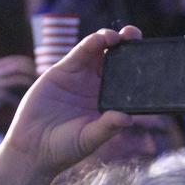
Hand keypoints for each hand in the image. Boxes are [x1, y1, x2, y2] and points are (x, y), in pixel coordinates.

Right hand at [0, 55, 37, 127]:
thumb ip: (12, 75)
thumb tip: (35, 75)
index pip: (20, 60)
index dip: (34, 66)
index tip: (43, 76)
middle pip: (20, 67)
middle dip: (34, 74)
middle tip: (44, 84)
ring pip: (18, 79)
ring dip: (31, 86)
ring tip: (38, 94)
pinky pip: (13, 95)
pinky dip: (21, 100)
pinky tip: (24, 105)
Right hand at [1, 26, 140, 175]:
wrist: (33, 147)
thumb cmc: (66, 148)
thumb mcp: (90, 138)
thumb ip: (107, 127)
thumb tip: (127, 119)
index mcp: (110, 103)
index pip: (128, 81)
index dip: (139, 68)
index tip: (151, 59)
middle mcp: (98, 88)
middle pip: (116, 62)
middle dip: (127, 47)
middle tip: (136, 36)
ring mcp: (81, 78)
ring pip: (98, 53)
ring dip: (110, 41)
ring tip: (120, 36)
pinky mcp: (63, 72)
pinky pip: (79, 54)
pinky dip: (90, 45)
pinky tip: (100, 39)